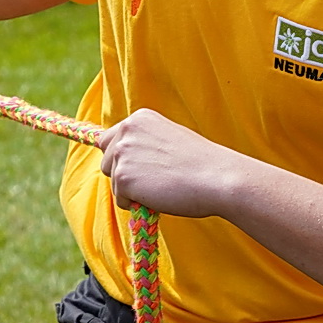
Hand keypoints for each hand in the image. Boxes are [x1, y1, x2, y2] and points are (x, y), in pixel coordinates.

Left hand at [98, 108, 243, 217]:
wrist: (216, 177)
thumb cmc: (201, 163)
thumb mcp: (169, 138)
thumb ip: (146, 143)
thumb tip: (127, 159)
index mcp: (139, 118)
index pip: (112, 139)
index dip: (124, 158)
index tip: (140, 168)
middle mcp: (126, 130)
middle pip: (106, 160)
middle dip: (123, 173)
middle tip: (153, 180)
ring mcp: (122, 152)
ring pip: (113, 180)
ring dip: (130, 190)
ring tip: (160, 187)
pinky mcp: (122, 177)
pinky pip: (120, 199)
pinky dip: (136, 204)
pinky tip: (158, 196)